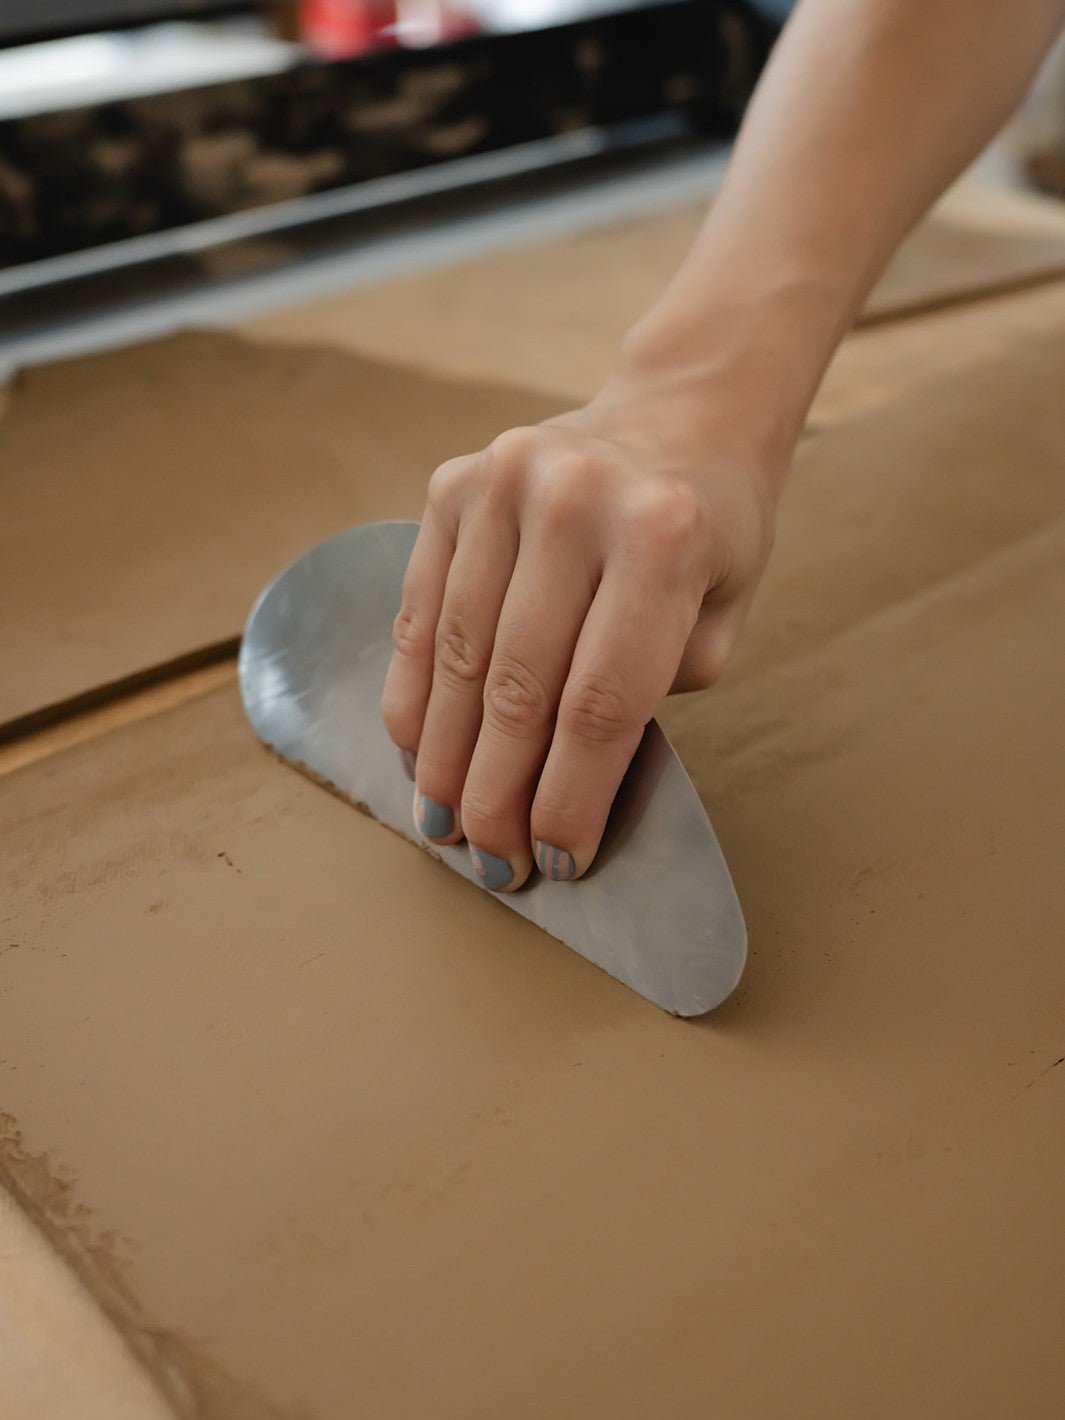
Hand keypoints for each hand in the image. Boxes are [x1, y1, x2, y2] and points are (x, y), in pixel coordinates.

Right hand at [380, 375, 778, 889]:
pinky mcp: (454, 485)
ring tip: (442, 822)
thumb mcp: (717, 616)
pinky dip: (416, 689)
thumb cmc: (709, 534)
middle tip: (489, 861)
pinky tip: (416, 749)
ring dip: (445, 755)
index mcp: (664, 538)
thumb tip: (558, 786)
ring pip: (459, 654)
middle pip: (518, 686)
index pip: (602, 702)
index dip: (571, 797)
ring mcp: (504, 484)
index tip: (557, 860)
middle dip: (498, 793)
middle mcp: (577, 500)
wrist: (682, 414)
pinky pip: (421, 609)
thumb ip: (649, 692)